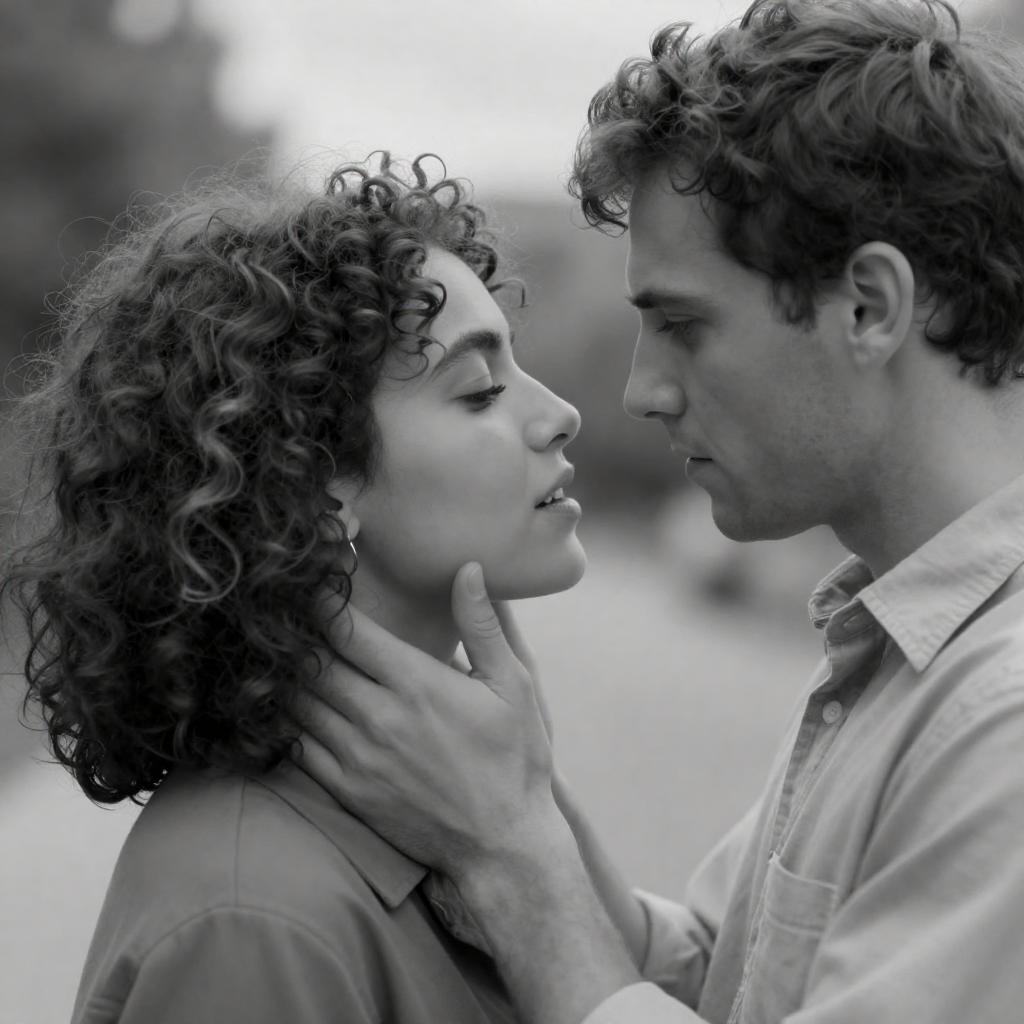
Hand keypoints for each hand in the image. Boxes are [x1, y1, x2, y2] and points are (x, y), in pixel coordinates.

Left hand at [292, 562, 560, 881]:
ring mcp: (358, 758)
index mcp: (417, 683)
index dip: (321, 602)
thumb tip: (465, 569)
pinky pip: (297, 748)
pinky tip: (287, 707)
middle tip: (286, 616)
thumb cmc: (515, 759)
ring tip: (280, 655)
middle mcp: (378, 717)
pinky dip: (286, 722)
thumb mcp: (514, 685)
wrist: (502, 845)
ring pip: (297, 703)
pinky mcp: (348, 791)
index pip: (346, 630)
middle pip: (312, 662)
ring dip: (285, 677)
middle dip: (297, 635)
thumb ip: (484, 624)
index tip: (312, 585)